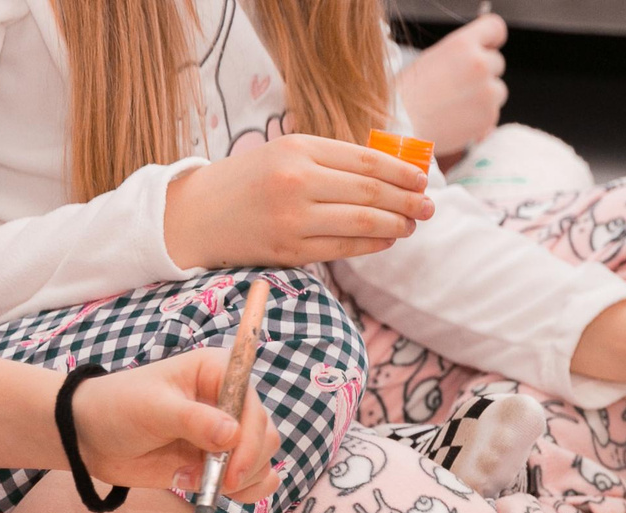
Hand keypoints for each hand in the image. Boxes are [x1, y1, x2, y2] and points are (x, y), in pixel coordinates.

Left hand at [70, 350, 278, 501]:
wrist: (93, 438)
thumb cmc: (119, 407)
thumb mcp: (153, 408)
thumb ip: (194, 421)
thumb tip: (233, 435)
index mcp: (219, 374)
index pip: (253, 405)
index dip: (250, 439)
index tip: (231, 470)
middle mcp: (230, 403)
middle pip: (266, 437)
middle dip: (246, 464)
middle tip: (216, 481)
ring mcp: (228, 436)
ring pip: (264, 463)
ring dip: (243, 482)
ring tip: (202, 482)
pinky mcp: (221, 463)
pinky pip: (253, 482)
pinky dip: (242, 493)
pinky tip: (209, 490)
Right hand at [162, 134, 431, 269]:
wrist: (196, 214)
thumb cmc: (249, 182)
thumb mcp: (286, 154)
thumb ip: (333, 161)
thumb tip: (392, 174)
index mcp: (298, 148)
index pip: (366, 160)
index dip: (402, 172)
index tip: (423, 179)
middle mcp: (297, 181)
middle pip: (371, 192)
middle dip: (408, 200)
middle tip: (430, 206)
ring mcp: (294, 219)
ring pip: (363, 221)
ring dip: (397, 224)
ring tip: (413, 224)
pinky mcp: (291, 251)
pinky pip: (345, 248)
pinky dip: (373, 243)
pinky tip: (388, 238)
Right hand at [397, 12, 508, 155]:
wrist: (401, 125)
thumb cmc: (409, 93)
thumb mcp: (434, 58)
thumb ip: (462, 54)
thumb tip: (480, 58)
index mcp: (463, 44)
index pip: (495, 28)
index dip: (492, 40)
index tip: (488, 47)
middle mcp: (479, 64)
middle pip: (497, 62)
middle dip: (484, 73)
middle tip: (460, 85)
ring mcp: (488, 91)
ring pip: (498, 90)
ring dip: (484, 97)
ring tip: (456, 105)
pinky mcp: (489, 116)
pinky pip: (493, 114)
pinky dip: (481, 119)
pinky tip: (458, 120)